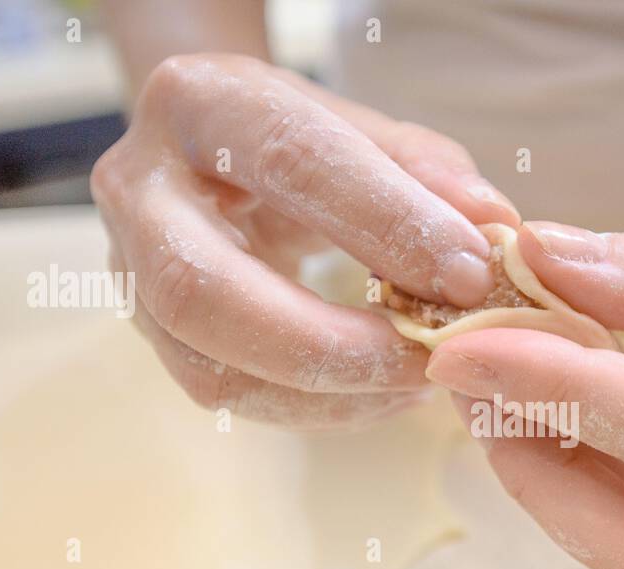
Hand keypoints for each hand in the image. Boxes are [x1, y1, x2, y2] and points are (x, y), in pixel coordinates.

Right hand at [92, 53, 517, 429]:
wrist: (214, 161)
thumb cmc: (304, 145)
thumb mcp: (365, 133)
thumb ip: (430, 173)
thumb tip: (494, 228)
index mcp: (201, 105)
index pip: (291, 161)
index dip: (385, 221)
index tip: (472, 274)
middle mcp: (141, 188)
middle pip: (206, 290)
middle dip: (331, 344)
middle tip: (431, 359)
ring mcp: (129, 273)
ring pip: (210, 366)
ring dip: (330, 392)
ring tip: (419, 381)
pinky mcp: (153, 336)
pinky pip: (229, 395)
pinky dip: (319, 408)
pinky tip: (384, 394)